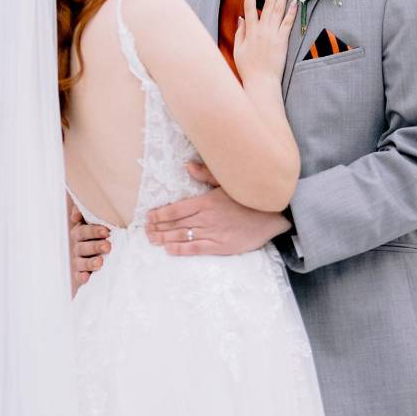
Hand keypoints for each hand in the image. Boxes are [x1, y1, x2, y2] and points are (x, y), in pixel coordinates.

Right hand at [69, 203, 110, 287]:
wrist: (108, 247)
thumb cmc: (104, 230)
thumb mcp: (96, 218)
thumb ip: (85, 211)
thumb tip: (75, 216)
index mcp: (81, 232)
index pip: (83, 231)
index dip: (93, 231)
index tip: (106, 232)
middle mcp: (78, 246)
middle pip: (82, 247)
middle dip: (95, 246)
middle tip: (108, 246)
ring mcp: (79, 260)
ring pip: (80, 262)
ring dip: (90, 262)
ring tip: (100, 262)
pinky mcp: (81, 273)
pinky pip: (78, 276)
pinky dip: (81, 277)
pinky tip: (87, 277)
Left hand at [145, 162, 290, 255]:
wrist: (272, 215)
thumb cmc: (249, 197)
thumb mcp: (227, 181)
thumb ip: (205, 174)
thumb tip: (187, 165)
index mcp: (206, 201)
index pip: (176, 209)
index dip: (160, 214)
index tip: (149, 216)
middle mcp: (206, 218)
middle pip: (176, 224)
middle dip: (158, 227)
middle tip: (144, 231)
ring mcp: (213, 233)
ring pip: (183, 236)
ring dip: (165, 239)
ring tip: (152, 240)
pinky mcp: (221, 246)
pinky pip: (196, 249)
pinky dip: (181, 249)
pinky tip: (169, 250)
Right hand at [233, 0, 296, 84]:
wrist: (261, 81)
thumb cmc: (248, 68)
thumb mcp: (238, 49)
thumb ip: (240, 32)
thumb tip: (241, 17)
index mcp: (250, 31)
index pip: (250, 7)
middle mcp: (262, 29)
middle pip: (269, 4)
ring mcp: (274, 34)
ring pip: (279, 10)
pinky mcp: (283, 40)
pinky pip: (288, 23)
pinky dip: (292, 11)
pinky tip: (295, 1)